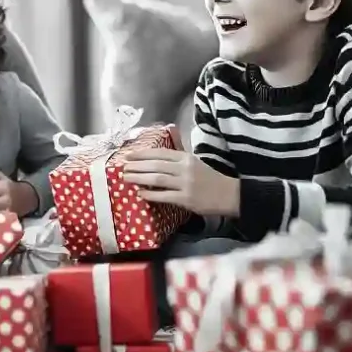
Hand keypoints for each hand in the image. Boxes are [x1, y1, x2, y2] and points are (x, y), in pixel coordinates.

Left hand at [122, 148, 240, 216]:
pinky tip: (140, 194)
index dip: (143, 154)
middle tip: (123, 167)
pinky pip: (164, 196)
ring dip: (139, 178)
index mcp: (186, 158)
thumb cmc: (210, 178)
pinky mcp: (186, 199)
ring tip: (126, 178)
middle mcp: (184, 168)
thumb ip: (178, 158)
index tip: (129, 155)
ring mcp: (185, 184)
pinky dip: (150, 195)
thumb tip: (157, 154)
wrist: (228, 194)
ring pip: (157, 179)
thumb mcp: (195, 162)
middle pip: (155, 165)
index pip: (160, 153)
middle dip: (137, 166)